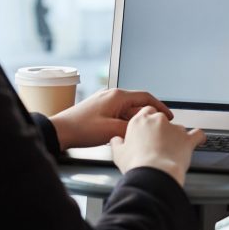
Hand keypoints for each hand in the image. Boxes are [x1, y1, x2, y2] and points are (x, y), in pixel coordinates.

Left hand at [49, 88, 173, 149]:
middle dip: (148, 116)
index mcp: (117, 96)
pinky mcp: (99, 109)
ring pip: (127, 110)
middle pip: (137, 104)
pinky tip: (124, 134)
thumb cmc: (82, 129)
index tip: (168, 116)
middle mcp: (112, 95)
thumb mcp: (112, 131)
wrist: (60, 131)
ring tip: (140, 134)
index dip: (160, 107)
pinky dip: (125, 122)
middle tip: (157, 128)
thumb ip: (132, 128)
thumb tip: (145, 127)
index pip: (146, 97)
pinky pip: (118, 114)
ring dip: (135, 121)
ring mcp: (105, 101)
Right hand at [109, 106, 205, 185]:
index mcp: (140, 121)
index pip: (147, 111)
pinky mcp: (188, 139)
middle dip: (162, 130)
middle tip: (159, 144)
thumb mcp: (118, 153)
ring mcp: (174, 129)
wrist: (153, 174)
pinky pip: (197, 134)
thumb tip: (116, 140)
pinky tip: (198, 140)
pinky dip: (198, 137)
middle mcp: (158, 121)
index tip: (149, 129)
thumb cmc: (136, 165)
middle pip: (163, 119)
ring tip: (174, 150)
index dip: (148, 121)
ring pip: (178, 128)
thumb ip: (117, 143)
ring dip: (177, 137)